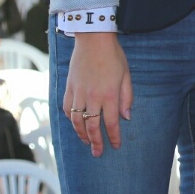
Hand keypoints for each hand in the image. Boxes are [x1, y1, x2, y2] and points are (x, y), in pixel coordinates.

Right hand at [63, 32, 131, 156]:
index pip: (112, 123)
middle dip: (96, 142)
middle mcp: (92, 98)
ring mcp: (78, 94)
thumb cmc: (113, 56)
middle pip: (92, 127)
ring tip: (86, 142)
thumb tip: (126, 117)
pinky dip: (71, 120)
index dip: (114, 137)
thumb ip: (127, 97)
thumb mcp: (126, 75)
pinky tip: (75, 124)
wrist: (93, 40)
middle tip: (98, 153)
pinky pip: (67, 109)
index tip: (116, 146)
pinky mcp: (69, 89)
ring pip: (77, 121)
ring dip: (81, 134)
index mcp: (109, 95)